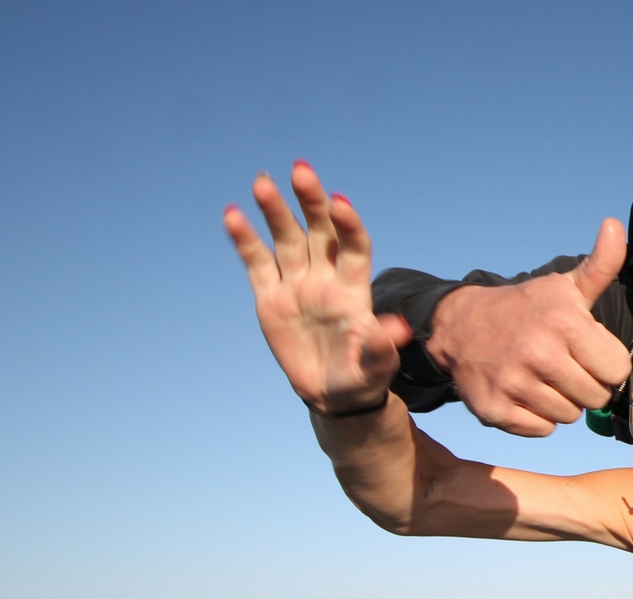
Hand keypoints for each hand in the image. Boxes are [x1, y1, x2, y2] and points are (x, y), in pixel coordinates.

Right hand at [225, 162, 411, 414]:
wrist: (333, 393)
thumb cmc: (362, 377)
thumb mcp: (375, 366)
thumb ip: (381, 345)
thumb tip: (400, 329)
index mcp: (353, 289)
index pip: (353, 247)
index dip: (347, 225)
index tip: (339, 203)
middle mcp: (325, 279)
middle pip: (319, 231)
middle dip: (311, 201)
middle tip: (301, 170)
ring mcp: (297, 285)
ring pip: (286, 239)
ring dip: (275, 210)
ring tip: (262, 182)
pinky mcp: (271, 297)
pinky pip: (257, 263)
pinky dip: (245, 240)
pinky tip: (233, 215)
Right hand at [426, 218, 632, 435]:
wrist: (461, 326)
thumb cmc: (525, 309)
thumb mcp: (564, 287)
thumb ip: (600, 265)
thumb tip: (614, 225)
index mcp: (564, 323)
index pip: (617, 370)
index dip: (605, 363)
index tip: (586, 352)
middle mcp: (539, 354)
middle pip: (596, 397)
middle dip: (586, 385)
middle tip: (564, 366)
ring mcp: (514, 384)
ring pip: (569, 416)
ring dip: (562, 401)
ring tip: (543, 377)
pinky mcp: (494, 409)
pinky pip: (542, 430)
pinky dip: (537, 417)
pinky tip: (524, 392)